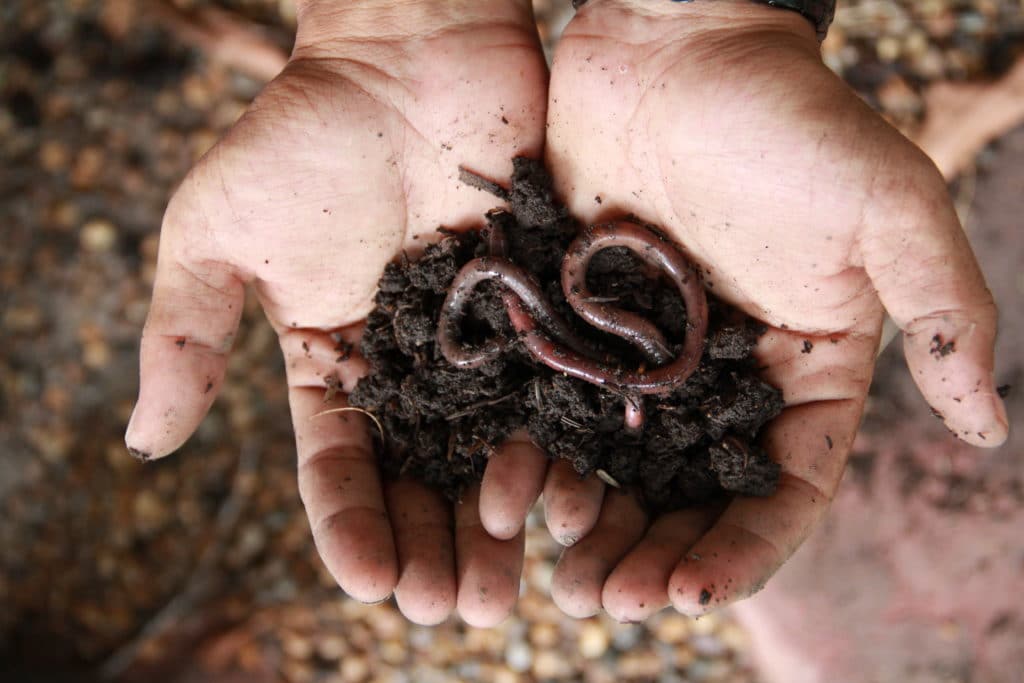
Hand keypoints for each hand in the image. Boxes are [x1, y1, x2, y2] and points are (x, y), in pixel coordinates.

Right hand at [125, 0, 547, 626]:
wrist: (404, 55)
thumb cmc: (302, 136)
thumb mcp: (215, 233)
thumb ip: (185, 334)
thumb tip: (143, 443)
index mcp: (335, 361)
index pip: (339, 463)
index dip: (351, 525)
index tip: (368, 582)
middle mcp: (412, 369)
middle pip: (423, 477)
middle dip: (433, 545)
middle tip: (452, 612)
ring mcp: (482, 345)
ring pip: (490, 452)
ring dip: (495, 525)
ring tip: (506, 591)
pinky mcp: (542, 311)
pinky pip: (552, 392)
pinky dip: (555, 450)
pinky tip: (561, 506)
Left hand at [515, 0, 1006, 620]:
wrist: (676, 43)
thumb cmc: (790, 118)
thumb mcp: (890, 208)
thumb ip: (946, 312)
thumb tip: (992, 427)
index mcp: (803, 364)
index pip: (784, 482)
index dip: (746, 545)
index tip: (697, 591)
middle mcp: (723, 373)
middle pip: (694, 491)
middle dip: (659, 554)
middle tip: (614, 605)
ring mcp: (645, 352)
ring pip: (621, 464)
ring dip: (597, 526)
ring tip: (565, 581)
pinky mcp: (578, 320)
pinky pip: (556, 405)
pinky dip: (541, 456)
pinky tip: (516, 497)